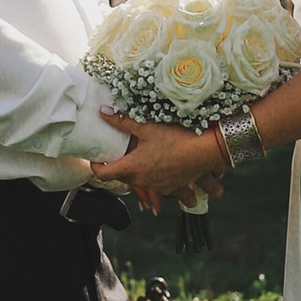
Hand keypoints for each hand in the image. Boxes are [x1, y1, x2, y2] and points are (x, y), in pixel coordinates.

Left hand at [86, 121, 226, 211]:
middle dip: (117, 166)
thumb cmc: (176, 138)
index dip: (95, 166)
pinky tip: (159, 167)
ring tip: (140, 159)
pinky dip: (154, 179)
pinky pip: (157, 187)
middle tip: (118, 152)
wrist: (206, 151)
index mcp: (132, 168)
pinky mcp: (172, 188)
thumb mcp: (147, 127)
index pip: (103, 174)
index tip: (95, 158)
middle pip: (121, 177)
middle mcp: (143, 181)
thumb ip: (123, 121)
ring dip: (137, 173)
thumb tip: (103, 112)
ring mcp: (158, 187)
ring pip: (140, 183)